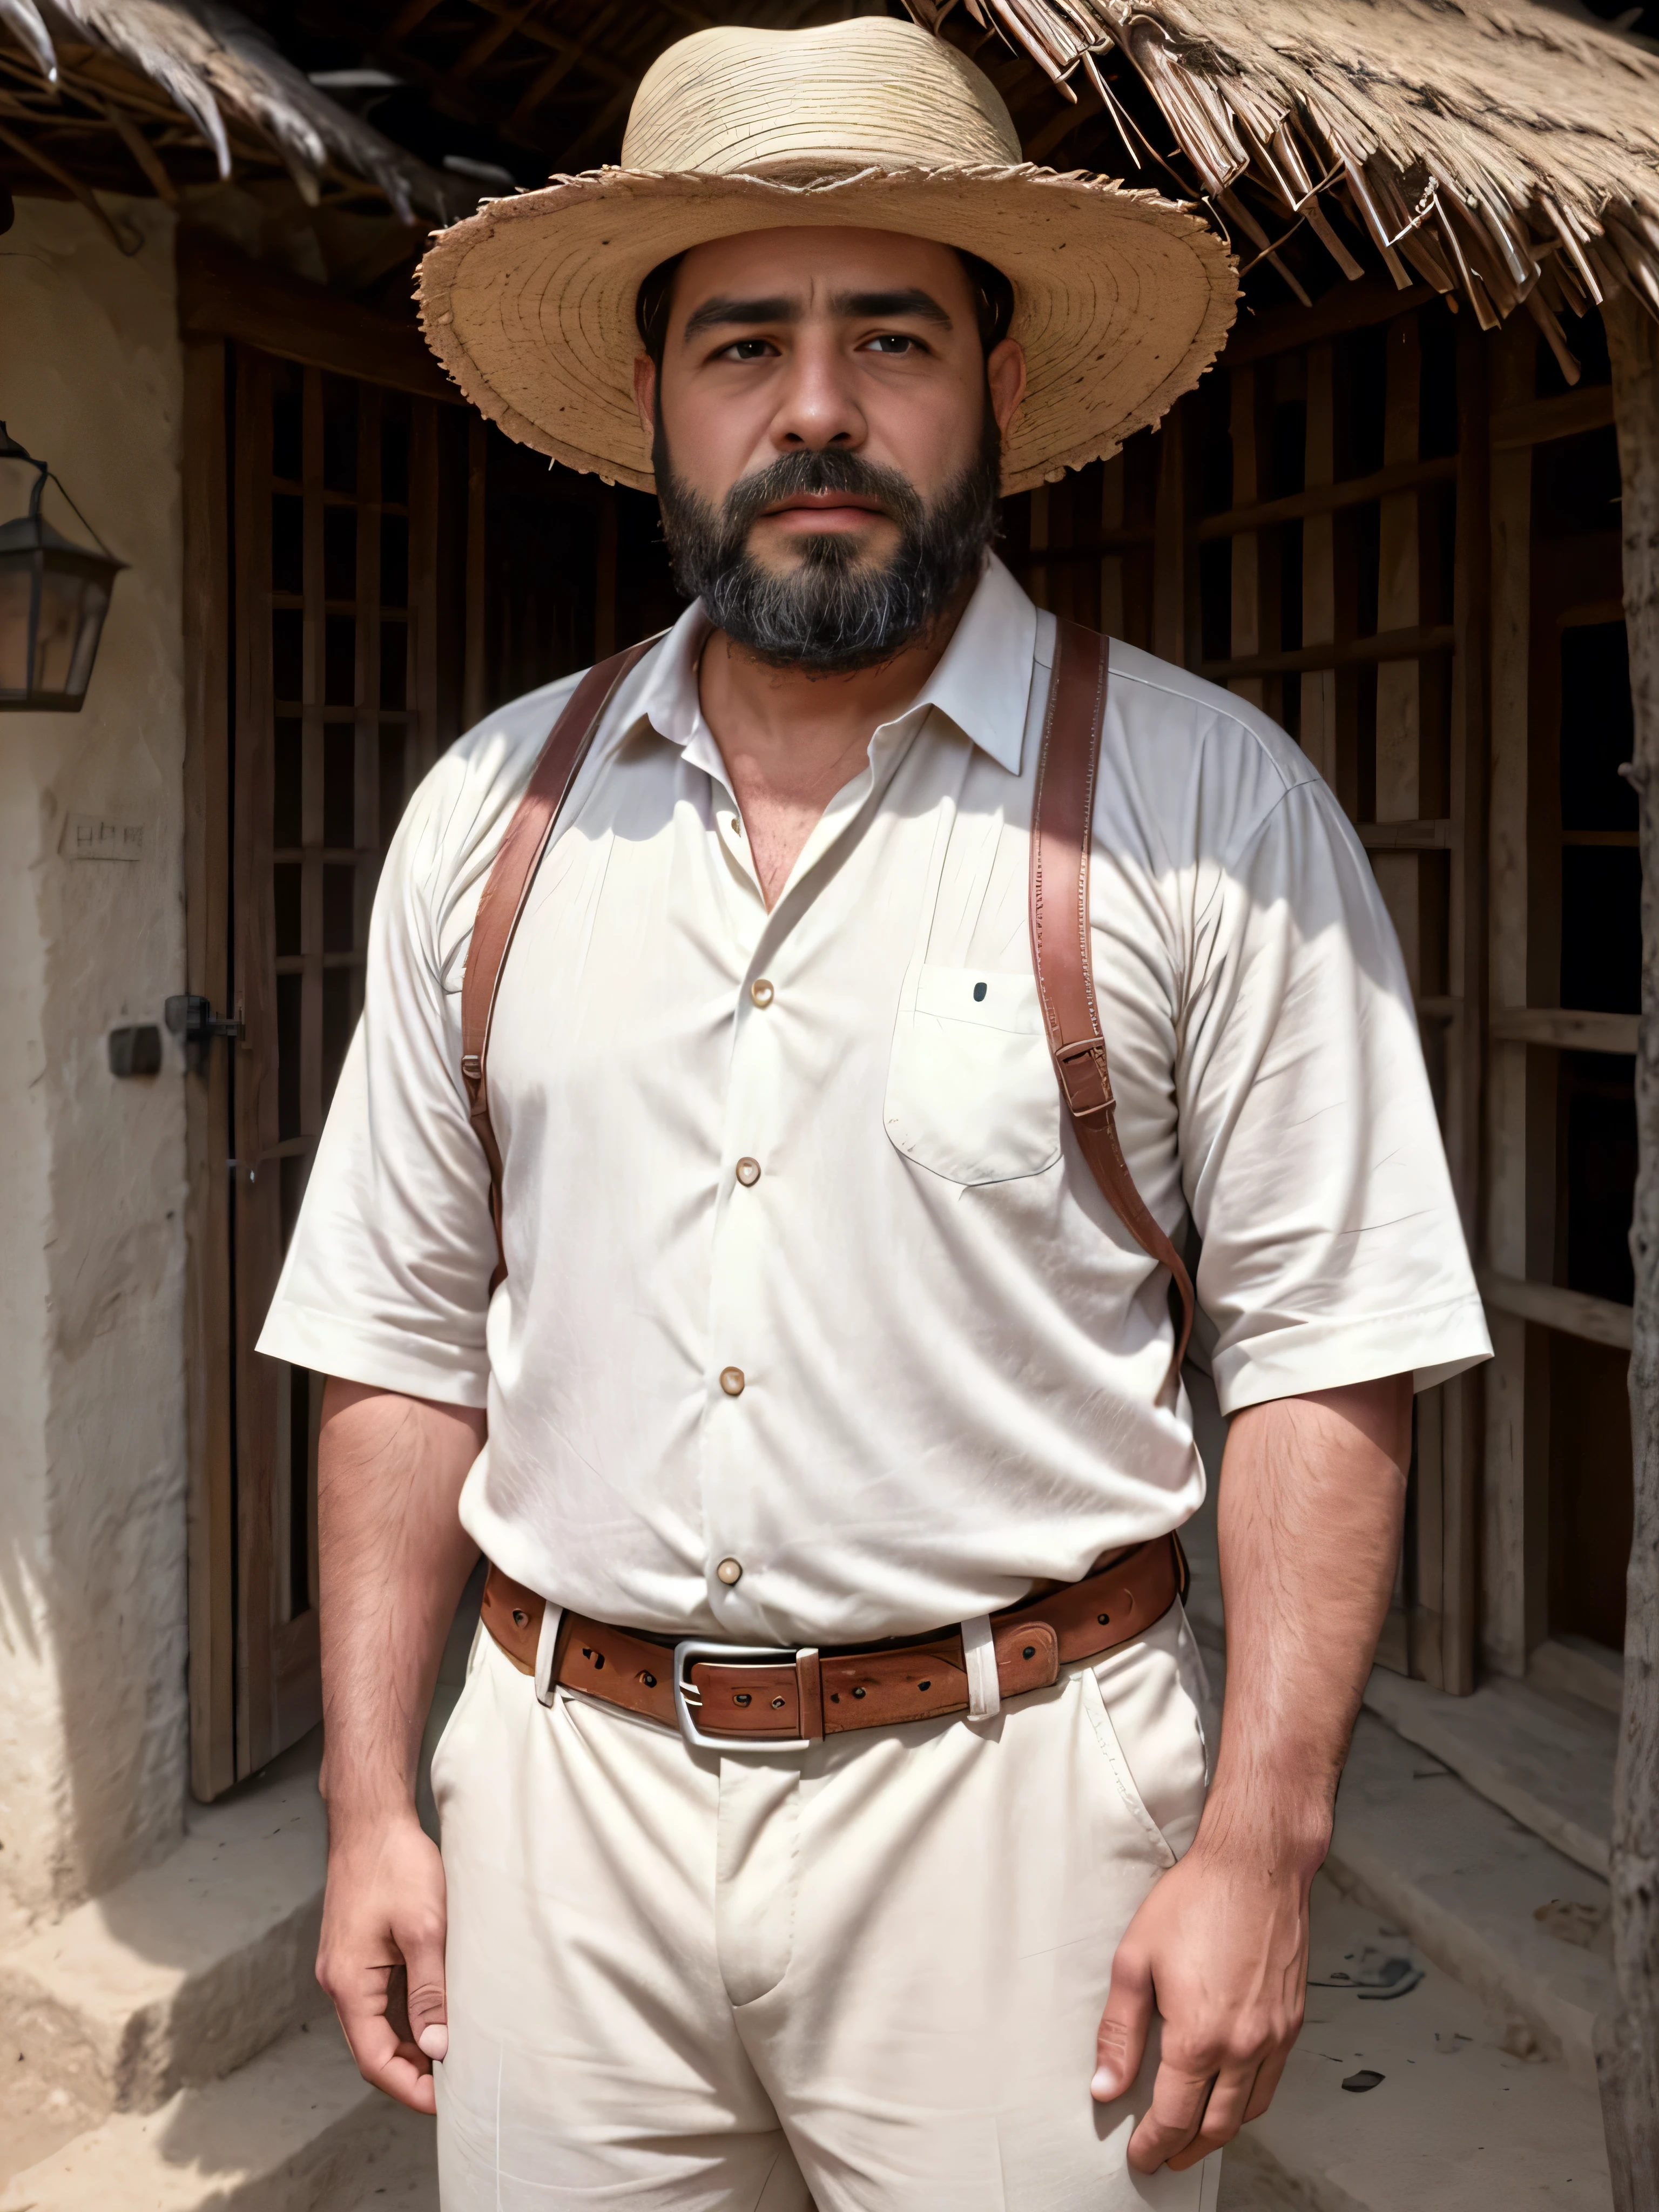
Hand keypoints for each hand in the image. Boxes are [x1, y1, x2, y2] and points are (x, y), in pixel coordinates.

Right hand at [316, 1808, 449, 2114]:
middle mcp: (340, 1981)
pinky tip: (442, 2008)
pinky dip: (409, 2012)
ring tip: (458, 2047)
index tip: (447, 2101)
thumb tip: (439, 2045)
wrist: (371, 1817)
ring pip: (380, 2024)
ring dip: (413, 2041)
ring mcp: (348, 1966)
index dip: (410, 2086)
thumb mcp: (424, 1928)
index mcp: (348, 1983)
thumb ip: (430, 1989)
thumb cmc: (395, 1864)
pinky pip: (382, 1998)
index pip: (375, 2059)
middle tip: (461, 2079)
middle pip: (374, 2047)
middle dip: (414, 2069)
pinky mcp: (360, 1951)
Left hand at [1090, 1837, 1312, 2171]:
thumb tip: (1105, 2086)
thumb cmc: (1196, 1901)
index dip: (1153, 2145)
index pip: (1174, 2117)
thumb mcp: (1135, 1961)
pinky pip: (1273, 2081)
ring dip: (1220, 2132)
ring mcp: (1274, 2036)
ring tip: (1194, 2138)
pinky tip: (1233, 2095)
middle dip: (1185, 2150)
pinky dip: (1251, 2102)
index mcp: (1200, 2037)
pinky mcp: (1292, 2021)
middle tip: (1163, 2158)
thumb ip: (1119, 2033)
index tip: (1140, 2156)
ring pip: (1249, 2110)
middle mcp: (1243, 2046)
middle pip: (1215, 2126)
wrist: (1255, 1866)